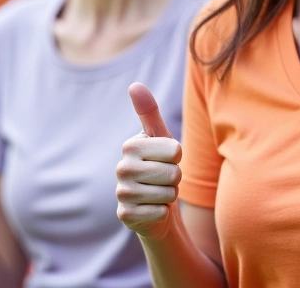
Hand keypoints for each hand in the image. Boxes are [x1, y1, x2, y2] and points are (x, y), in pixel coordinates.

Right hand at [116, 82, 181, 239]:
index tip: (166, 160)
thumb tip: (134, 85)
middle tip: (163, 180)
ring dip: (169, 196)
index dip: (178, 158)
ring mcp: (122, 192)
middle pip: (173, 173)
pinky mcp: (125, 215)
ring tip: (158, 192)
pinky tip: (151, 208)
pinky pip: (160, 212)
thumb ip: (149, 112)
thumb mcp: (160, 138)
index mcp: (130, 145)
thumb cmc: (160, 166)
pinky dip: (161, 212)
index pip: (175, 150)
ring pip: (168, 194)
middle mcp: (121, 167)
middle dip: (175, 179)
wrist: (154, 206)